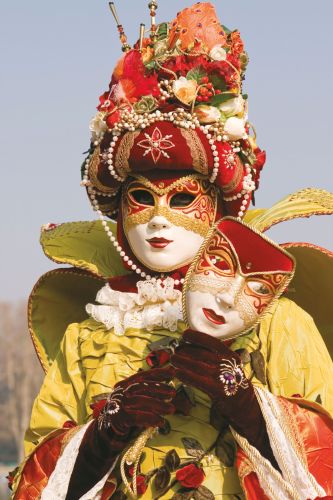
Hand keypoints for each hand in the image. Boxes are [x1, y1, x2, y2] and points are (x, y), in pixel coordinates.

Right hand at [66, 367, 175, 498]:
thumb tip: (170, 389)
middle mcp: (121, 392)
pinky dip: (150, 419)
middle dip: (158, 388)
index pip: (143, 375)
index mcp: (126, 385)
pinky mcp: (118, 418)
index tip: (172, 372)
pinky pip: (136, 417)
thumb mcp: (136, 402)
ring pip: (140, 401)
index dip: (158, 373)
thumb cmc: (126, 416)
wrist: (106, 434)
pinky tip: (160, 422)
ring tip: (171, 409)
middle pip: (141, 386)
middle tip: (173, 392)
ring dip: (157, 405)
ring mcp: (118, 404)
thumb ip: (149, 395)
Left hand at [171, 330, 278, 471]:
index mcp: (230, 355)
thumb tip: (194, 346)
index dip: (196, 336)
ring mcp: (222, 377)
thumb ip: (216, 356)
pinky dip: (185, 375)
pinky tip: (177, 373)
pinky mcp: (217, 390)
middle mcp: (227, 364)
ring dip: (181, 361)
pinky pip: (197, 380)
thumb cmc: (233, 383)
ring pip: (196, 365)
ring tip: (173, 359)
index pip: (211, 341)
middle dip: (185, 350)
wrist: (246, 405)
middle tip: (175, 350)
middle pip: (201, 353)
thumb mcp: (230, 365)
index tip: (184, 334)